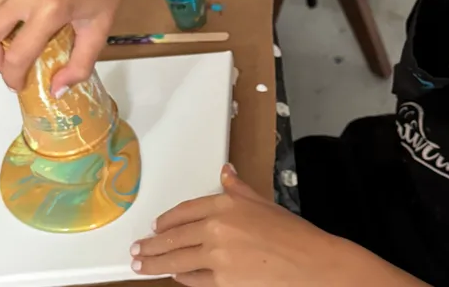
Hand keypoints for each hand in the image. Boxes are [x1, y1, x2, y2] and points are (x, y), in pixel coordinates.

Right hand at [0, 0, 136, 92]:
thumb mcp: (99, 30)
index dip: (14, 77)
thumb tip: (57, 91)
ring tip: (14, 51)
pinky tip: (21, 28)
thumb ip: (79, 64)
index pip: (17, 54)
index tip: (20, 87)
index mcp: (49, 9)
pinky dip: (0, 22)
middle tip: (13, 69)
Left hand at [131, 164, 352, 285]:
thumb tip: (226, 171)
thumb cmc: (293, 234)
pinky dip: (181, 277)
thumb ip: (239, 188)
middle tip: (137, 250)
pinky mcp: (222, 280)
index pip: (185, 211)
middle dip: (151, 245)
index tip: (154, 226)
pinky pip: (193, 279)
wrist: (310, 263)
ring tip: (141, 266)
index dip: (165, 220)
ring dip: (155, 264)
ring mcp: (217, 255)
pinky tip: (173, 275)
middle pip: (173, 236)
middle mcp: (217, 227)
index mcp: (226, 204)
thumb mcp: (263, 203)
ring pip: (176, 259)